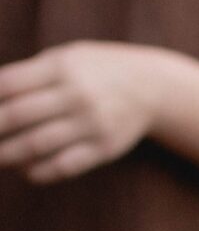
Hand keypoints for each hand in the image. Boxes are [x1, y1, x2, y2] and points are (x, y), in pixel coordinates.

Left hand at [0, 44, 161, 182]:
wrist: (152, 87)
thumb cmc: (97, 70)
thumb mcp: (66, 58)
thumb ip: (30, 74)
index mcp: (62, 67)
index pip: (9, 84)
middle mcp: (76, 95)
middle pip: (18, 115)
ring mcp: (91, 123)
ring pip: (37, 144)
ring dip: (8, 154)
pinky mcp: (104, 148)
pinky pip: (63, 165)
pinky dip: (39, 171)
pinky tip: (26, 171)